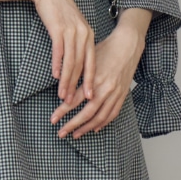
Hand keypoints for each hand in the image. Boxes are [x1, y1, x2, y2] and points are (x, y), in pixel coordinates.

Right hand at [23, 0, 96, 106]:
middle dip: (77, 85)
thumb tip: (74, 62)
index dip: (90, 80)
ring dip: (66, 80)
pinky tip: (55, 76)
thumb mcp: (73, 26)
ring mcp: (72, 31)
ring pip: (71, 61)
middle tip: (73, 101)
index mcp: (88, 35)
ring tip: (62, 94)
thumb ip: (77, 42)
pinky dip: (57, 64)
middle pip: (81, 65)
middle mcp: (83, 34)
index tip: (90, 96)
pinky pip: (59, 51)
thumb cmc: (59, 10)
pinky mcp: (59, 29)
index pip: (92, 62)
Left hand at [50, 19, 145, 137]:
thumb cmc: (105, 49)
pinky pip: (112, 113)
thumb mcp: (87, 60)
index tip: (53, 119)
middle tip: (61, 133)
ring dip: (86, 128)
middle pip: (86, 113)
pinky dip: (103, 123)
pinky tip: (94, 128)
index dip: (62, 111)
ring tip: (75, 134)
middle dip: (72, 125)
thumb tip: (64, 90)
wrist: (127, 45)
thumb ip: (78, 76)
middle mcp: (105, 89)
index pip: (74, 100)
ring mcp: (115, 93)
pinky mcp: (123, 95)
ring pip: (100, 117)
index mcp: (94, 79)